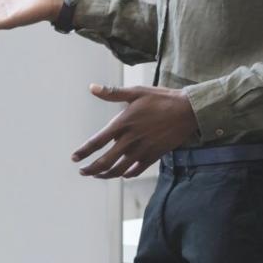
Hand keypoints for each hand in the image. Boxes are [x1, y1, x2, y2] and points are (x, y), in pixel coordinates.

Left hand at [72, 84, 197, 178]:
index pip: (98, 141)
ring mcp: (143, 150)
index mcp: (123, 123)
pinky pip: (137, 170)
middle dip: (91, 169)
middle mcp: (131, 139)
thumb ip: (112, 92)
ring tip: (97, 175)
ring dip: (106, 174)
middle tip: (82, 171)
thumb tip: (91, 87)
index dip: (84, 151)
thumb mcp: (136, 91)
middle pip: (106, 161)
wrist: (188, 111)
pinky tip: (121, 174)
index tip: (74, 158)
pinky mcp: (154, 155)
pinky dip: (127, 174)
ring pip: (120, 169)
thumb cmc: (161, 98)